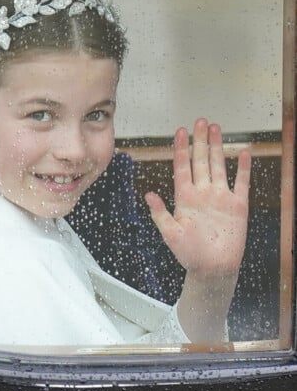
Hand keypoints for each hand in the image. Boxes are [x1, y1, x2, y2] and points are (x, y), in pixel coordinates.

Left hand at [145, 118, 250, 279]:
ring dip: (217, 147)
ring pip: (218, 166)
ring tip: (215, 128)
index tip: (179, 131)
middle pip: (200, 160)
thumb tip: (148, 194)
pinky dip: (242, 168)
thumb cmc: (190, 254)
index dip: (180, 148)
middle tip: (199, 120)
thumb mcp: (170, 233)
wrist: (212, 270)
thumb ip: (160, 213)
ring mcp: (220, 197)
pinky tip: (242, 153)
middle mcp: (202, 193)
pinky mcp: (237, 206)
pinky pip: (241, 183)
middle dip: (199, 140)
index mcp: (185, 197)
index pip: (181, 166)